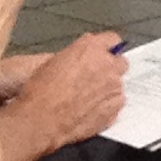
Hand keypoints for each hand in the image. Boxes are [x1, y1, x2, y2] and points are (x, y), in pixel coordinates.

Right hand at [0, 33, 127, 160]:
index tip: (102, 53)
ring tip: (85, 100)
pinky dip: (107, 106)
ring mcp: (114, 86)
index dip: (105, 48)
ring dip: (106, 89)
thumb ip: (75, 56)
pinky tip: (89, 111)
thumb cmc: (40, 93)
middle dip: (110, 68)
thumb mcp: (53, 63)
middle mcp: (107, 65)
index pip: (111, 39)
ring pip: (117, 84)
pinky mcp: (115, 107)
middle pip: (120, 62)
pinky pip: (116, 103)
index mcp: (90, 49)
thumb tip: (81, 58)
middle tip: (94, 78)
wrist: (41, 121)